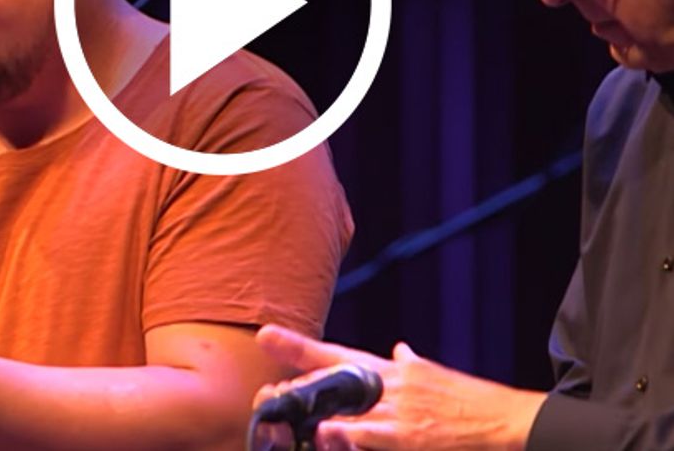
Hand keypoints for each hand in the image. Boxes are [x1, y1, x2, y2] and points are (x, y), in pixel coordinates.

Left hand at [255, 325, 545, 450]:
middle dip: (297, 385)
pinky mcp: (411, 435)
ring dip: (313, 411)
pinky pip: (372, 435)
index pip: (336, 354)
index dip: (299, 347)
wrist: (506, 419)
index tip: (266, 336)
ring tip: (282, 411)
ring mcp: (400, 409)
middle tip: (265, 392)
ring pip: (345, 407)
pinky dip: (350, 434)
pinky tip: (328, 433)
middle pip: (332, 380)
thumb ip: (410, 365)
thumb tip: (400, 349)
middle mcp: (390, 383)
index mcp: (392, 370)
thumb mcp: (434, 376)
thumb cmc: (469, 401)